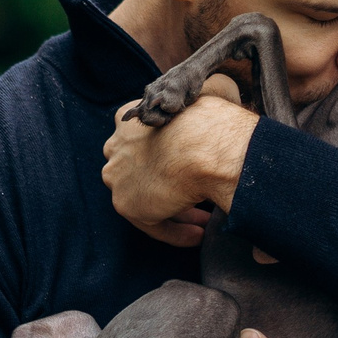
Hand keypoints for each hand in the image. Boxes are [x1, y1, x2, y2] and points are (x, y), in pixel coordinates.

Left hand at [103, 73, 257, 246]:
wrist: (206, 146)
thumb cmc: (213, 123)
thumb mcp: (202, 105)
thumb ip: (197, 112)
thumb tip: (221, 102)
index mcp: (131, 117)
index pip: (144, 143)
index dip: (171, 159)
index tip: (193, 169)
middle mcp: (116, 145)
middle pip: (141, 171)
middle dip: (167, 185)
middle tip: (196, 199)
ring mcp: (118, 175)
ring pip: (147, 198)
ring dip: (174, 212)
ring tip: (202, 223)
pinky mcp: (126, 204)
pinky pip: (153, 224)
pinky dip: (175, 232)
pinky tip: (197, 235)